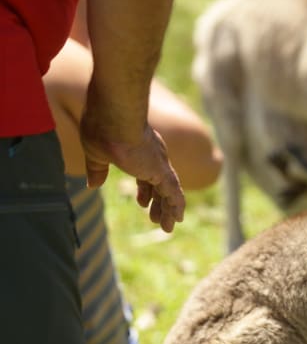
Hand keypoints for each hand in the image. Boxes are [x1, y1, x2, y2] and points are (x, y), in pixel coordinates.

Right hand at [80, 96, 184, 232]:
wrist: (114, 116)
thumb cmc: (102, 128)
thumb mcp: (96, 153)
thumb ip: (97, 170)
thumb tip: (92, 185)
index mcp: (139, 151)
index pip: (146, 175)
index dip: (146, 190)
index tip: (143, 203)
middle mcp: (154, 157)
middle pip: (159, 185)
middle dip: (158, 203)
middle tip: (155, 218)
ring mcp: (159, 163)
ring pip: (169, 192)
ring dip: (167, 210)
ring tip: (167, 227)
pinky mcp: (161, 170)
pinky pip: (174, 193)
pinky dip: (176, 206)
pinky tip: (177, 219)